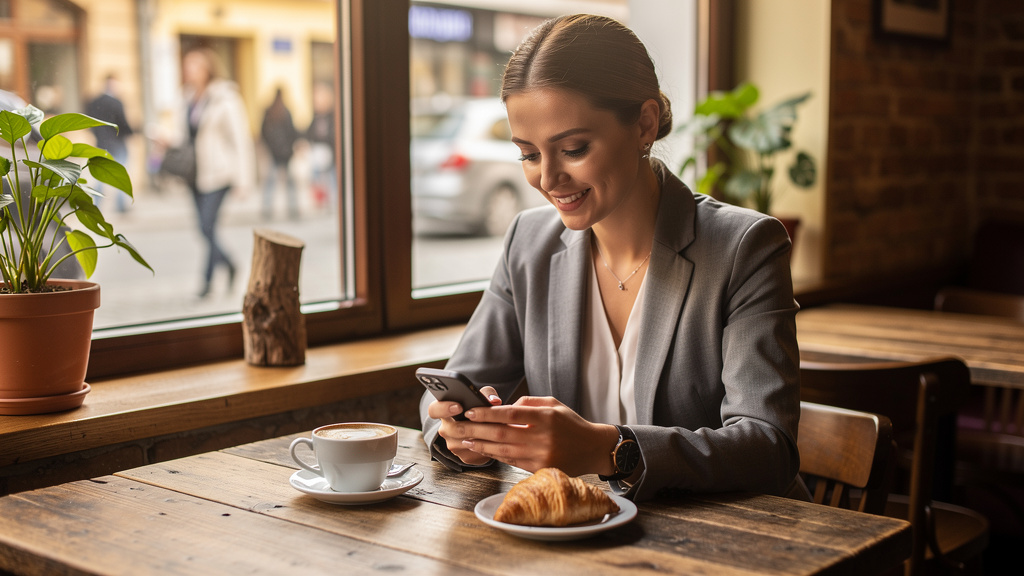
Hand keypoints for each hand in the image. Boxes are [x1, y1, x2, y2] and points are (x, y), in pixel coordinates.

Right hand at [427, 386, 502, 465]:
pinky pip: (475, 452)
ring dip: (480, 436)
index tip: (458, 406)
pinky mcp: (464, 456)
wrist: (482, 431)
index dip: (444, 408)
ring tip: (494, 429)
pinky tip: (495, 440)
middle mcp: (445, 429)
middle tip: (481, 420)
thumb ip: (487, 394)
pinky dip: (486, 446)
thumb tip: (494, 401)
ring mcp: (453, 444)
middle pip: (451, 429)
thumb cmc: (479, 410)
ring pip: (465, 442)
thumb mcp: (482, 397)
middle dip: (468, 425)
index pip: (434, 410)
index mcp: (444, 411)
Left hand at [457, 396, 618, 476]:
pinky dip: (496, 455)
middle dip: (477, 429)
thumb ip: (528, 403)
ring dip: (482, 445)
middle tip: (460, 425)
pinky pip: (512, 462)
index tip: (471, 411)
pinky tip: (484, 450)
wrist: (593, 448)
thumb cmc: (571, 424)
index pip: (510, 414)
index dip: (487, 413)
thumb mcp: (553, 404)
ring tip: (466, 439)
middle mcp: (542, 437)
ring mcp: (541, 455)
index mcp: (545, 417)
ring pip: (503, 450)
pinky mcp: (540, 469)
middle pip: (502, 433)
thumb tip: (504, 407)